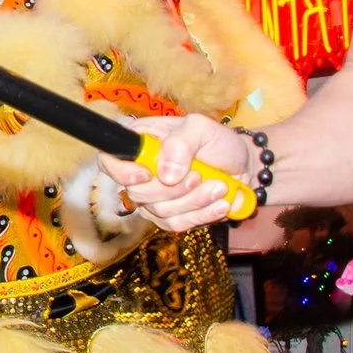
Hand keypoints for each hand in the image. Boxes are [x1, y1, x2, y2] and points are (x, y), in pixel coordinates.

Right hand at [94, 114, 253, 231]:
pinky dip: (202, 215)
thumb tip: (165, 174)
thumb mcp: (203, 128)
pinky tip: (220, 203)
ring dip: (194, 201)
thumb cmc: (218, 142)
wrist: (243, 167)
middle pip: (136, 193)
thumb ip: (181, 143)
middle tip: (199, 176)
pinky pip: (177, 224)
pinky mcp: (170, 217)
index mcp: (141, 143)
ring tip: (220, 187)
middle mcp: (141, 172)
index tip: (146, 174)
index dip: (121, 172)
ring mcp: (154, 198)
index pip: (109, 160)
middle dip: (172, 190)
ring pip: (159, 212)